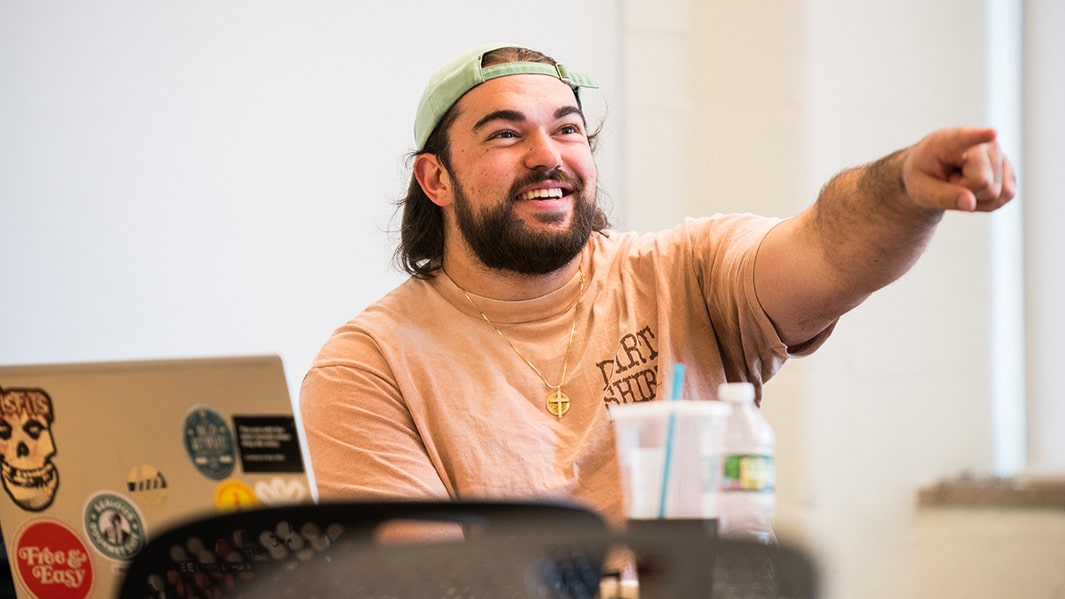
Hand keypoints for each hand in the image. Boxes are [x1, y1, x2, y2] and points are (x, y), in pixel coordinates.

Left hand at [902, 127, 1016, 211]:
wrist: (932, 171)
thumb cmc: (923, 175)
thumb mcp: (921, 189)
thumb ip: (943, 196)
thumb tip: (970, 203)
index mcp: (948, 141)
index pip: (965, 138)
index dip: (979, 136)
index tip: (991, 133)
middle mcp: (980, 142)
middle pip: (983, 182)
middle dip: (965, 191)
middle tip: (949, 181)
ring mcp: (998, 153)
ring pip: (997, 192)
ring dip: (976, 197)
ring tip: (960, 183)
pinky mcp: (1009, 168)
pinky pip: (1006, 195)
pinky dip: (988, 202)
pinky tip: (973, 190)